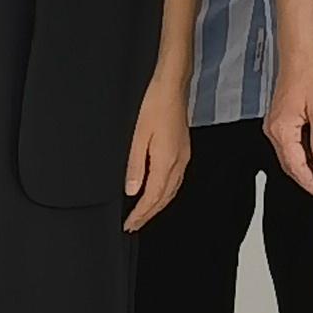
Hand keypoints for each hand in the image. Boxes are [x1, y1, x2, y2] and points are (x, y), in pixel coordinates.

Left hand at [121, 92, 192, 231]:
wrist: (172, 87)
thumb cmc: (154, 106)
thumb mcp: (137, 137)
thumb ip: (135, 166)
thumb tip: (132, 190)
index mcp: (166, 161)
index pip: (152, 196)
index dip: (140, 213)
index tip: (129, 224)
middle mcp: (178, 162)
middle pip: (165, 197)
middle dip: (149, 214)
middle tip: (134, 225)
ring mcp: (183, 157)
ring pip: (172, 191)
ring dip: (158, 205)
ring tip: (144, 214)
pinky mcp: (183, 151)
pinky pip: (176, 180)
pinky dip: (166, 193)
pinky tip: (158, 192)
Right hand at [265, 56, 312, 198]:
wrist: (300, 55)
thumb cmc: (310, 76)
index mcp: (282, 130)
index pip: (295, 166)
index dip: (310, 182)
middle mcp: (274, 130)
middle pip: (289, 164)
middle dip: (307, 179)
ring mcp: (275, 125)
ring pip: (289, 155)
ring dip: (305, 167)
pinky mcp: (281, 119)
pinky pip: (290, 144)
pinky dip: (302, 154)